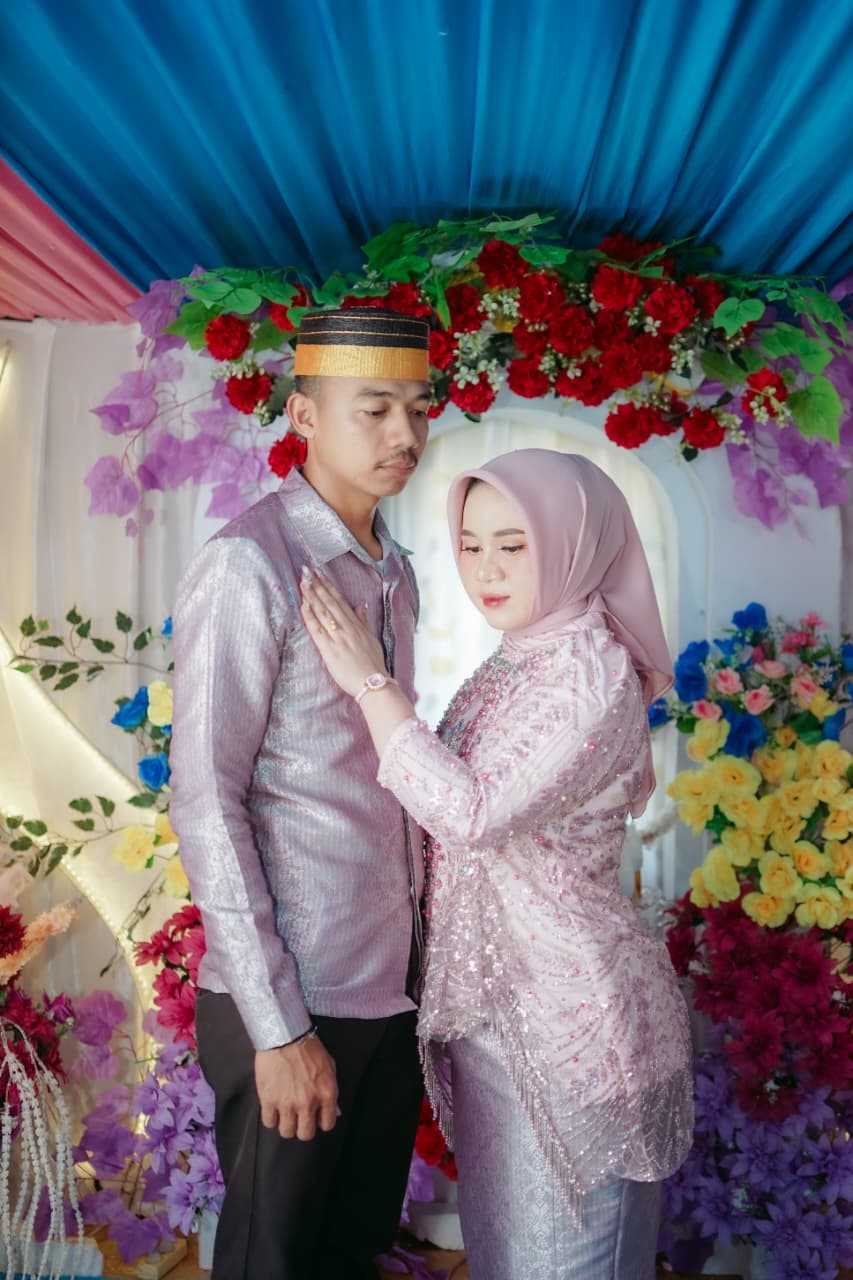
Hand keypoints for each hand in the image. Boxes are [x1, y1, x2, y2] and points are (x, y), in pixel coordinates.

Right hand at [255, 1033, 338, 1140]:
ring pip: (286, 1132)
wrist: (285, 1035)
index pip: (327, 1125)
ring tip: (285, 1112)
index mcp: (326, 1093)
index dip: (320, 1121)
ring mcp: (287, 1103)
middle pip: (305, 1134)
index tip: (315, 1116)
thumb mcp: (329, 1066)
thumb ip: (331, 1089)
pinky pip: (269, 1122)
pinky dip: (271, 1117)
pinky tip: (273, 1107)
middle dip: (303, 1127)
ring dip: (286, 1124)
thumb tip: (334, 1110)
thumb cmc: (308, 1047)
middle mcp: (308, 1102)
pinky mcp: (269, 1100)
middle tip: (299, 1117)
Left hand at [300, 570, 386, 696]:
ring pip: (323, 612)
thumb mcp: (371, 639)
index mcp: (357, 625)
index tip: (320, 574)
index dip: (329, 586)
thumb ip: (364, 621)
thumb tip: (360, 605)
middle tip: (307, 571)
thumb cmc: (373, 664)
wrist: (374, 683)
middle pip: (330, 602)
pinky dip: (310, 616)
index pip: (340, 601)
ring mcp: (338, 638)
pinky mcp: (329, 650)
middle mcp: (347, 628)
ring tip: (303, 582)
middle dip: (318, 585)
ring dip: (312, 596)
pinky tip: (303, 605)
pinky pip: (317, 630)